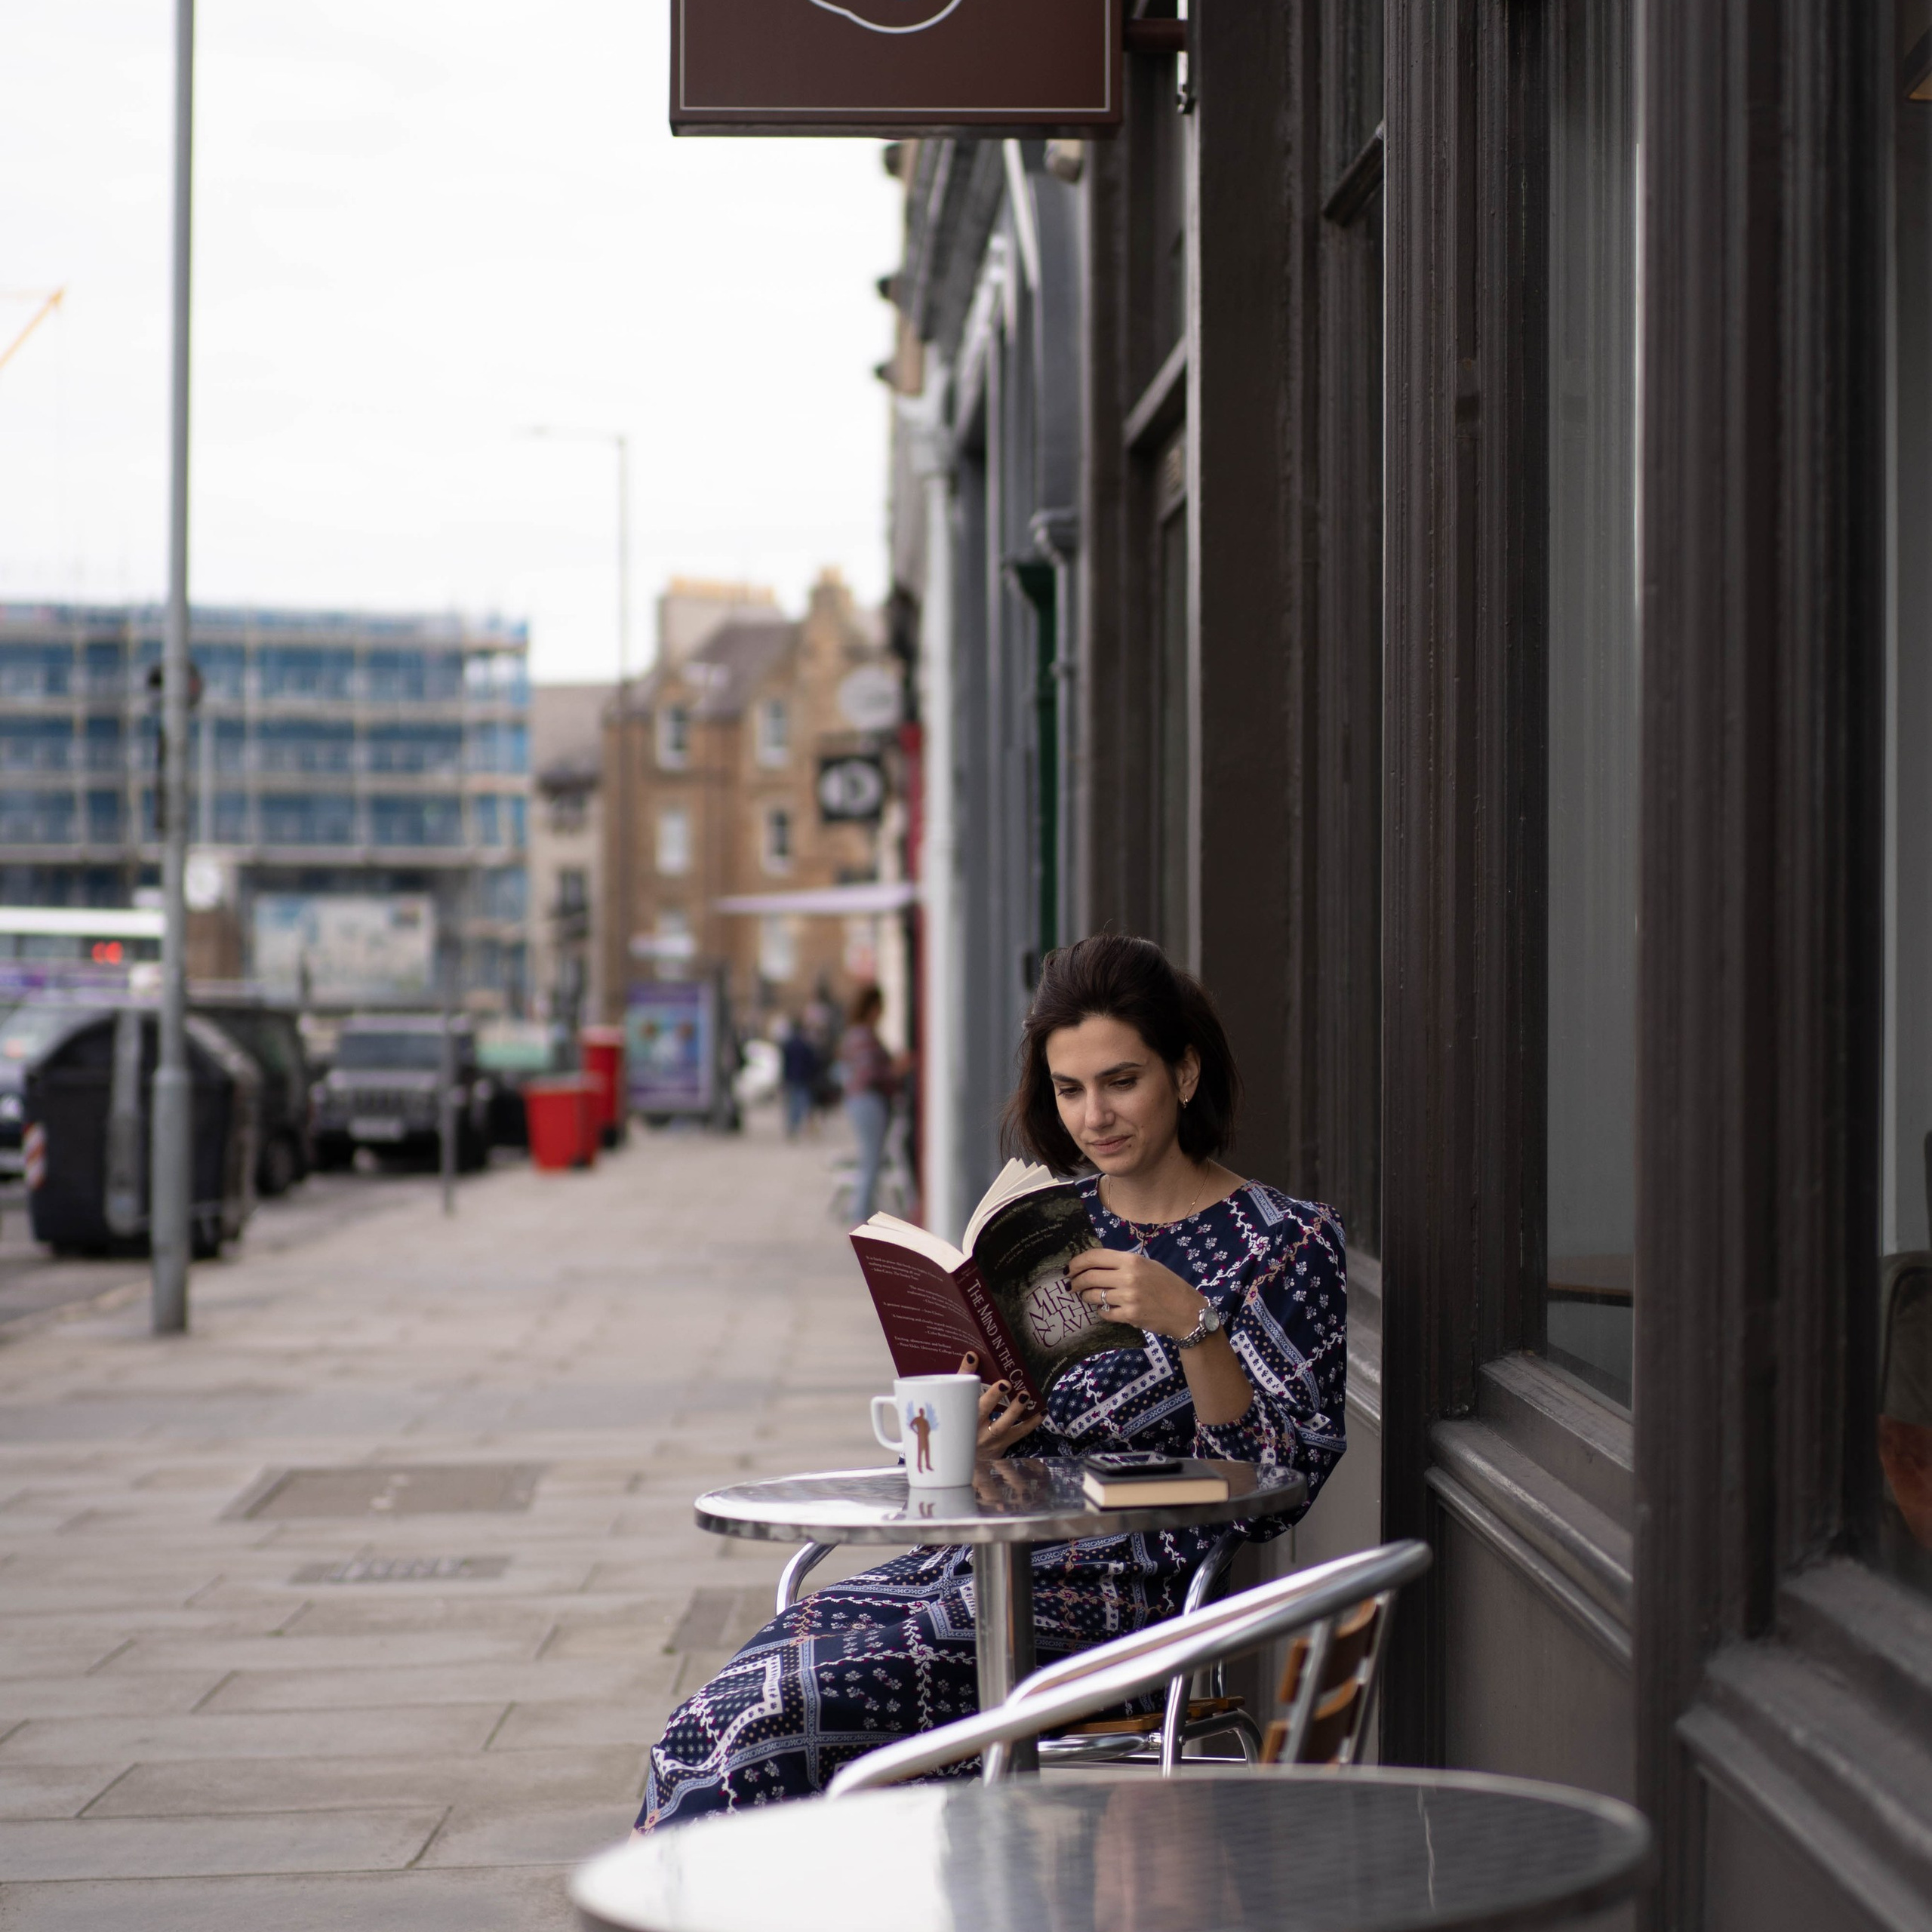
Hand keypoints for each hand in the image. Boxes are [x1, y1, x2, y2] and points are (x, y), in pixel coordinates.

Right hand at [959, 1351, 1041, 1457]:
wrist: (963, 1452)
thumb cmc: (962, 1418)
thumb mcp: (958, 1399)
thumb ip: (965, 1377)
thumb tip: (973, 1355)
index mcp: (959, 1412)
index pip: (960, 1391)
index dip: (966, 1375)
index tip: (974, 1357)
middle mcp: (971, 1427)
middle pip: (980, 1411)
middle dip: (993, 1397)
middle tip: (1006, 1383)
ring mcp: (987, 1439)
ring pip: (1001, 1426)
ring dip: (1014, 1410)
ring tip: (1025, 1395)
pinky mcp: (1001, 1445)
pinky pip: (1018, 1434)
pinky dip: (1031, 1423)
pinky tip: (1041, 1412)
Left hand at [1067, 1248, 1207, 1340]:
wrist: (1186, 1310)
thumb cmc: (1167, 1284)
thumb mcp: (1148, 1265)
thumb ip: (1124, 1263)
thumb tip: (1096, 1264)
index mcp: (1132, 1260)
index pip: (1095, 1257)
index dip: (1077, 1262)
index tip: (1070, 1268)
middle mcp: (1128, 1277)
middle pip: (1090, 1276)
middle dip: (1076, 1281)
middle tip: (1071, 1285)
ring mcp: (1128, 1298)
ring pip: (1093, 1296)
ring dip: (1086, 1296)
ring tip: (1086, 1296)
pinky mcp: (1129, 1316)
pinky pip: (1105, 1313)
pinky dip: (1101, 1311)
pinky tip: (1104, 1309)